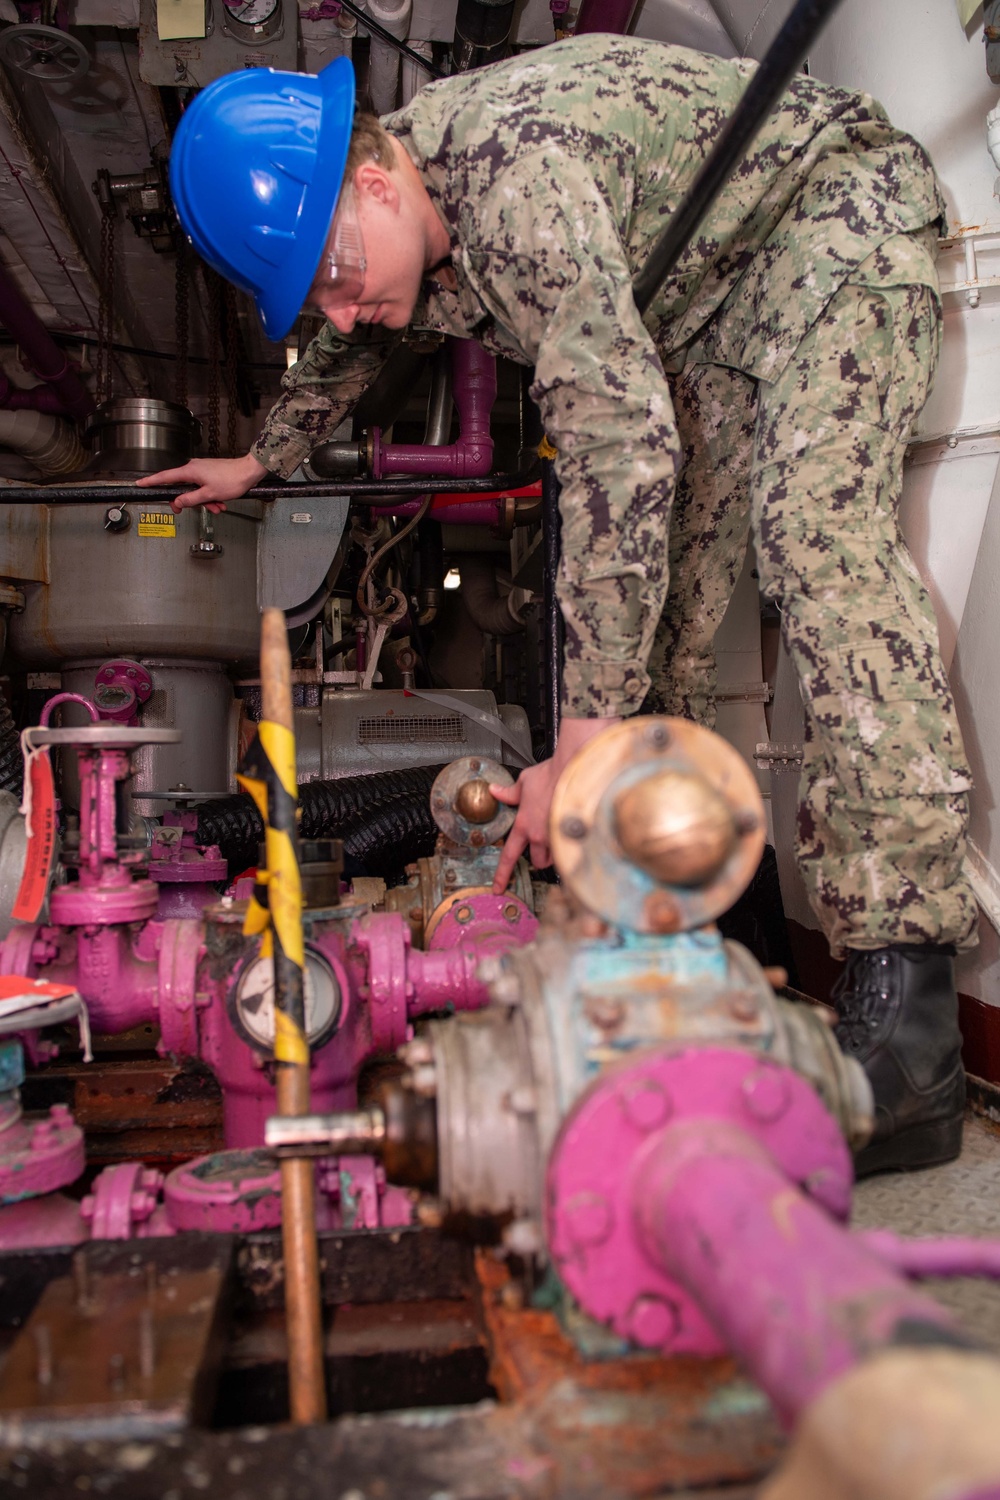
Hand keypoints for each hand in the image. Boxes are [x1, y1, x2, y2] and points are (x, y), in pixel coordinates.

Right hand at [136, 453, 267, 512]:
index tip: (140, 484)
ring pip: (195, 490)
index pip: (165, 477)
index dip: (152, 482)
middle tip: (191, 509)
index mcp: (190, 471)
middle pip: (182, 488)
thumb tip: (178, 502)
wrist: (249, 472)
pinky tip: (219, 502)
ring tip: (216, 506)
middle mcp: (194, 468)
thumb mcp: (208, 495)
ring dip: (204, 501)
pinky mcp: (210, 473)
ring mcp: (202, 470)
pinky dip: (210, 496)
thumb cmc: (232, 480)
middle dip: (190, 501)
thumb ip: (191, 500)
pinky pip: (204, 487)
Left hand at [490, 716, 619, 891]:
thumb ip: (510, 793)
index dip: (502, 874)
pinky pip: (569, 847)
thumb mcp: (524, 782)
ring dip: (554, 852)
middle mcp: (539, 835)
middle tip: (541, 846)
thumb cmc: (551, 774)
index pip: (509, 856)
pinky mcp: (572, 834)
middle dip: (539, 857)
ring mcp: (557, 836)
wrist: (573, 769)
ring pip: (554, 856)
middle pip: (536, 861)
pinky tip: (570, 829)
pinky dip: (568, 842)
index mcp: (524, 824)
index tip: (498, 887)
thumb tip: (496, 791)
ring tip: (557, 836)